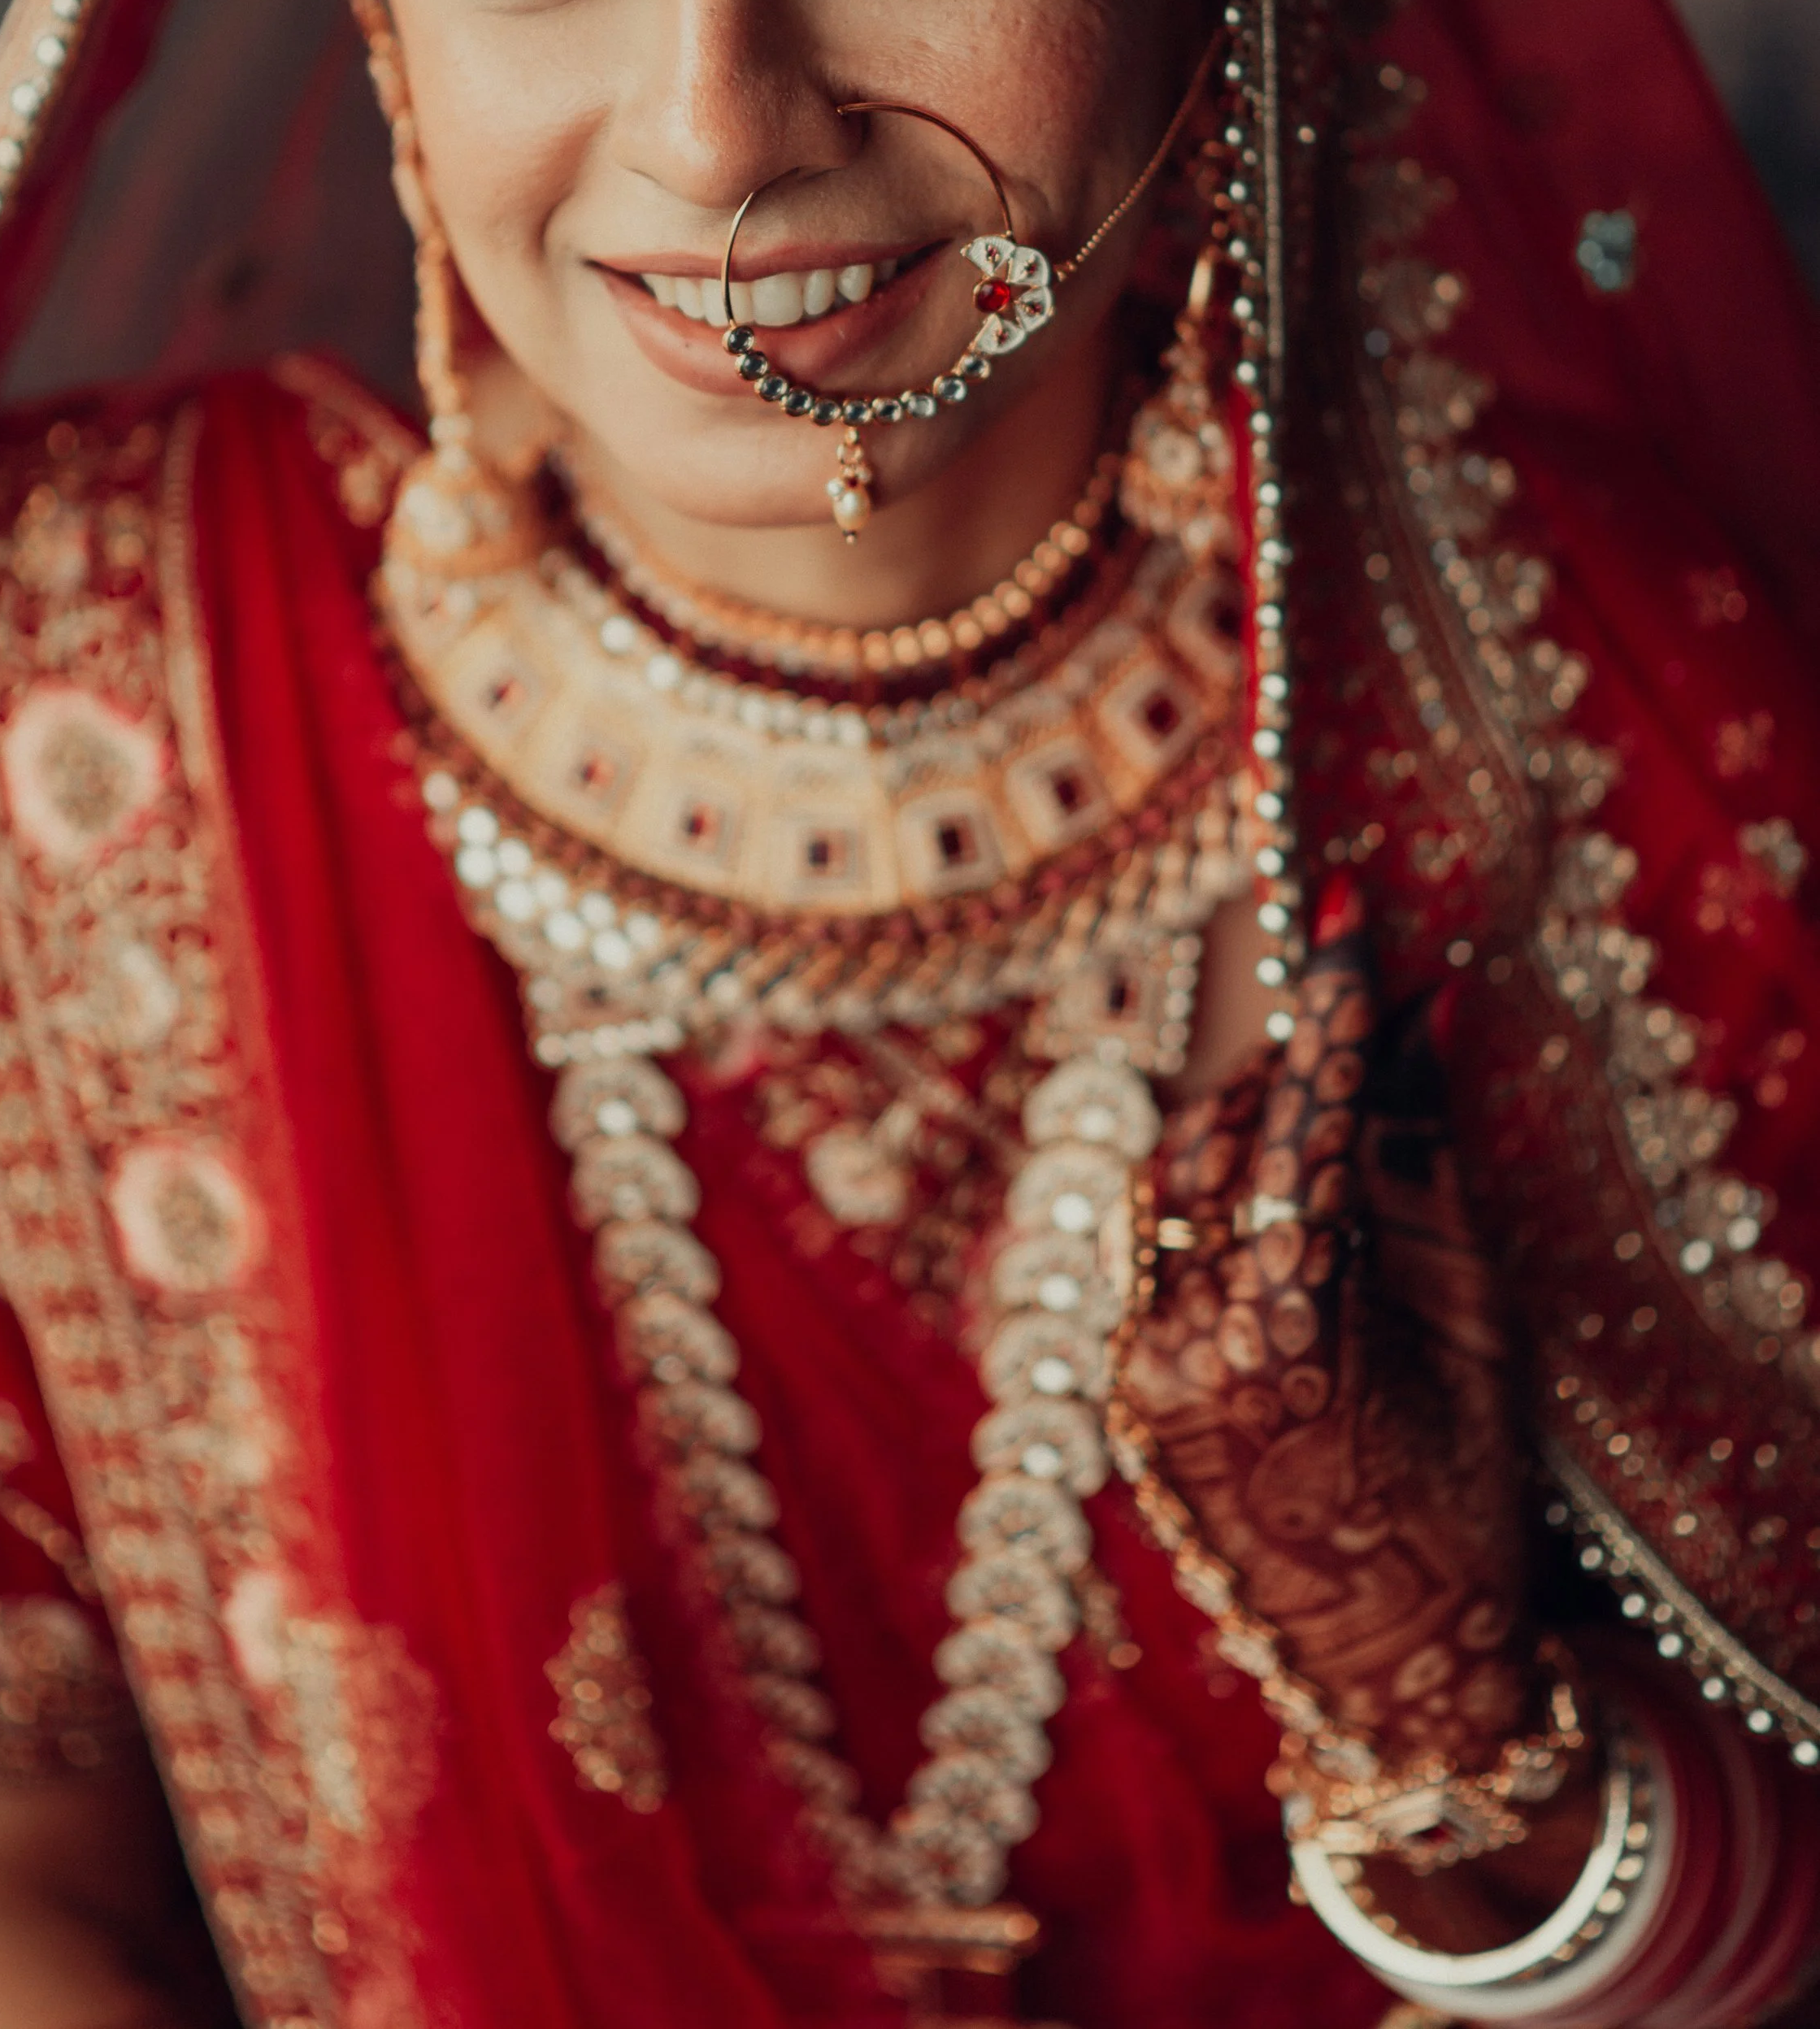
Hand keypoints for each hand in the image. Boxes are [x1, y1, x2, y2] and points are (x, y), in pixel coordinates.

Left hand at [1110, 890, 1546, 1813]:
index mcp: (1281, 1336)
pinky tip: (1272, 1185)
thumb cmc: (1461, 1505)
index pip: (1296, 1133)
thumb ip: (1428, 1162)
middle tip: (1347, 996)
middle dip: (1284, 1063)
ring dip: (1239, 1123)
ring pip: (1164, 1184)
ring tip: (1318, 1096)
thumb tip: (1426, 1011)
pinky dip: (1211, 1201)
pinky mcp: (1115, 1390)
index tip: (1340, 916)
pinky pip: (1151, 1250)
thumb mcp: (1473, 1326)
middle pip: (1210, 1139)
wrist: (1388, 1672)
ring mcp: (1131, 1372)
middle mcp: (1179, 1347)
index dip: (1327, 1018)